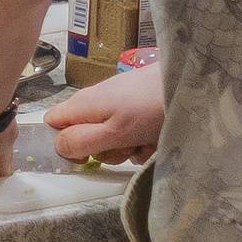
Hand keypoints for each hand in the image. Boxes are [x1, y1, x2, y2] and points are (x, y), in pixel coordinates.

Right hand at [42, 60, 163, 164]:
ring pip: (110, 138)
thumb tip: (57, 147)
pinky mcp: (136, 107)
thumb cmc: (149, 109)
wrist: (188, 84)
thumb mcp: (113, 132)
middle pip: (85, 136)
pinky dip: (142, 141)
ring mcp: (116, 105)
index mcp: (82, 105)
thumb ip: (82, 142)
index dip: (62, 144)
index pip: (52, 124)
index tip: (84, 156)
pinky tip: (155, 139)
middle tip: (123, 149)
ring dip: (126, 148)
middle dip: (104, 151)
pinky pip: (130, 133)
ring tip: (144, 142)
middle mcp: (95, 103)